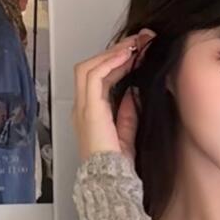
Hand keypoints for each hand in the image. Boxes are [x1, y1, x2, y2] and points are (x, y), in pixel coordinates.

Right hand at [72, 28, 155, 163]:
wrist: (111, 178)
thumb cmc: (117, 163)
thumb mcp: (126, 131)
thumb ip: (127, 111)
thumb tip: (132, 92)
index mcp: (89, 112)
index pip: (98, 77)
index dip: (115, 62)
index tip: (136, 52)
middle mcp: (82, 107)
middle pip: (90, 67)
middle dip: (113, 51)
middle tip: (136, 41)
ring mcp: (83, 107)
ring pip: (90, 67)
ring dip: (112, 53)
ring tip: (133, 45)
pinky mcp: (89, 109)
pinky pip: (94, 76)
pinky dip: (110, 62)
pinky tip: (125, 55)